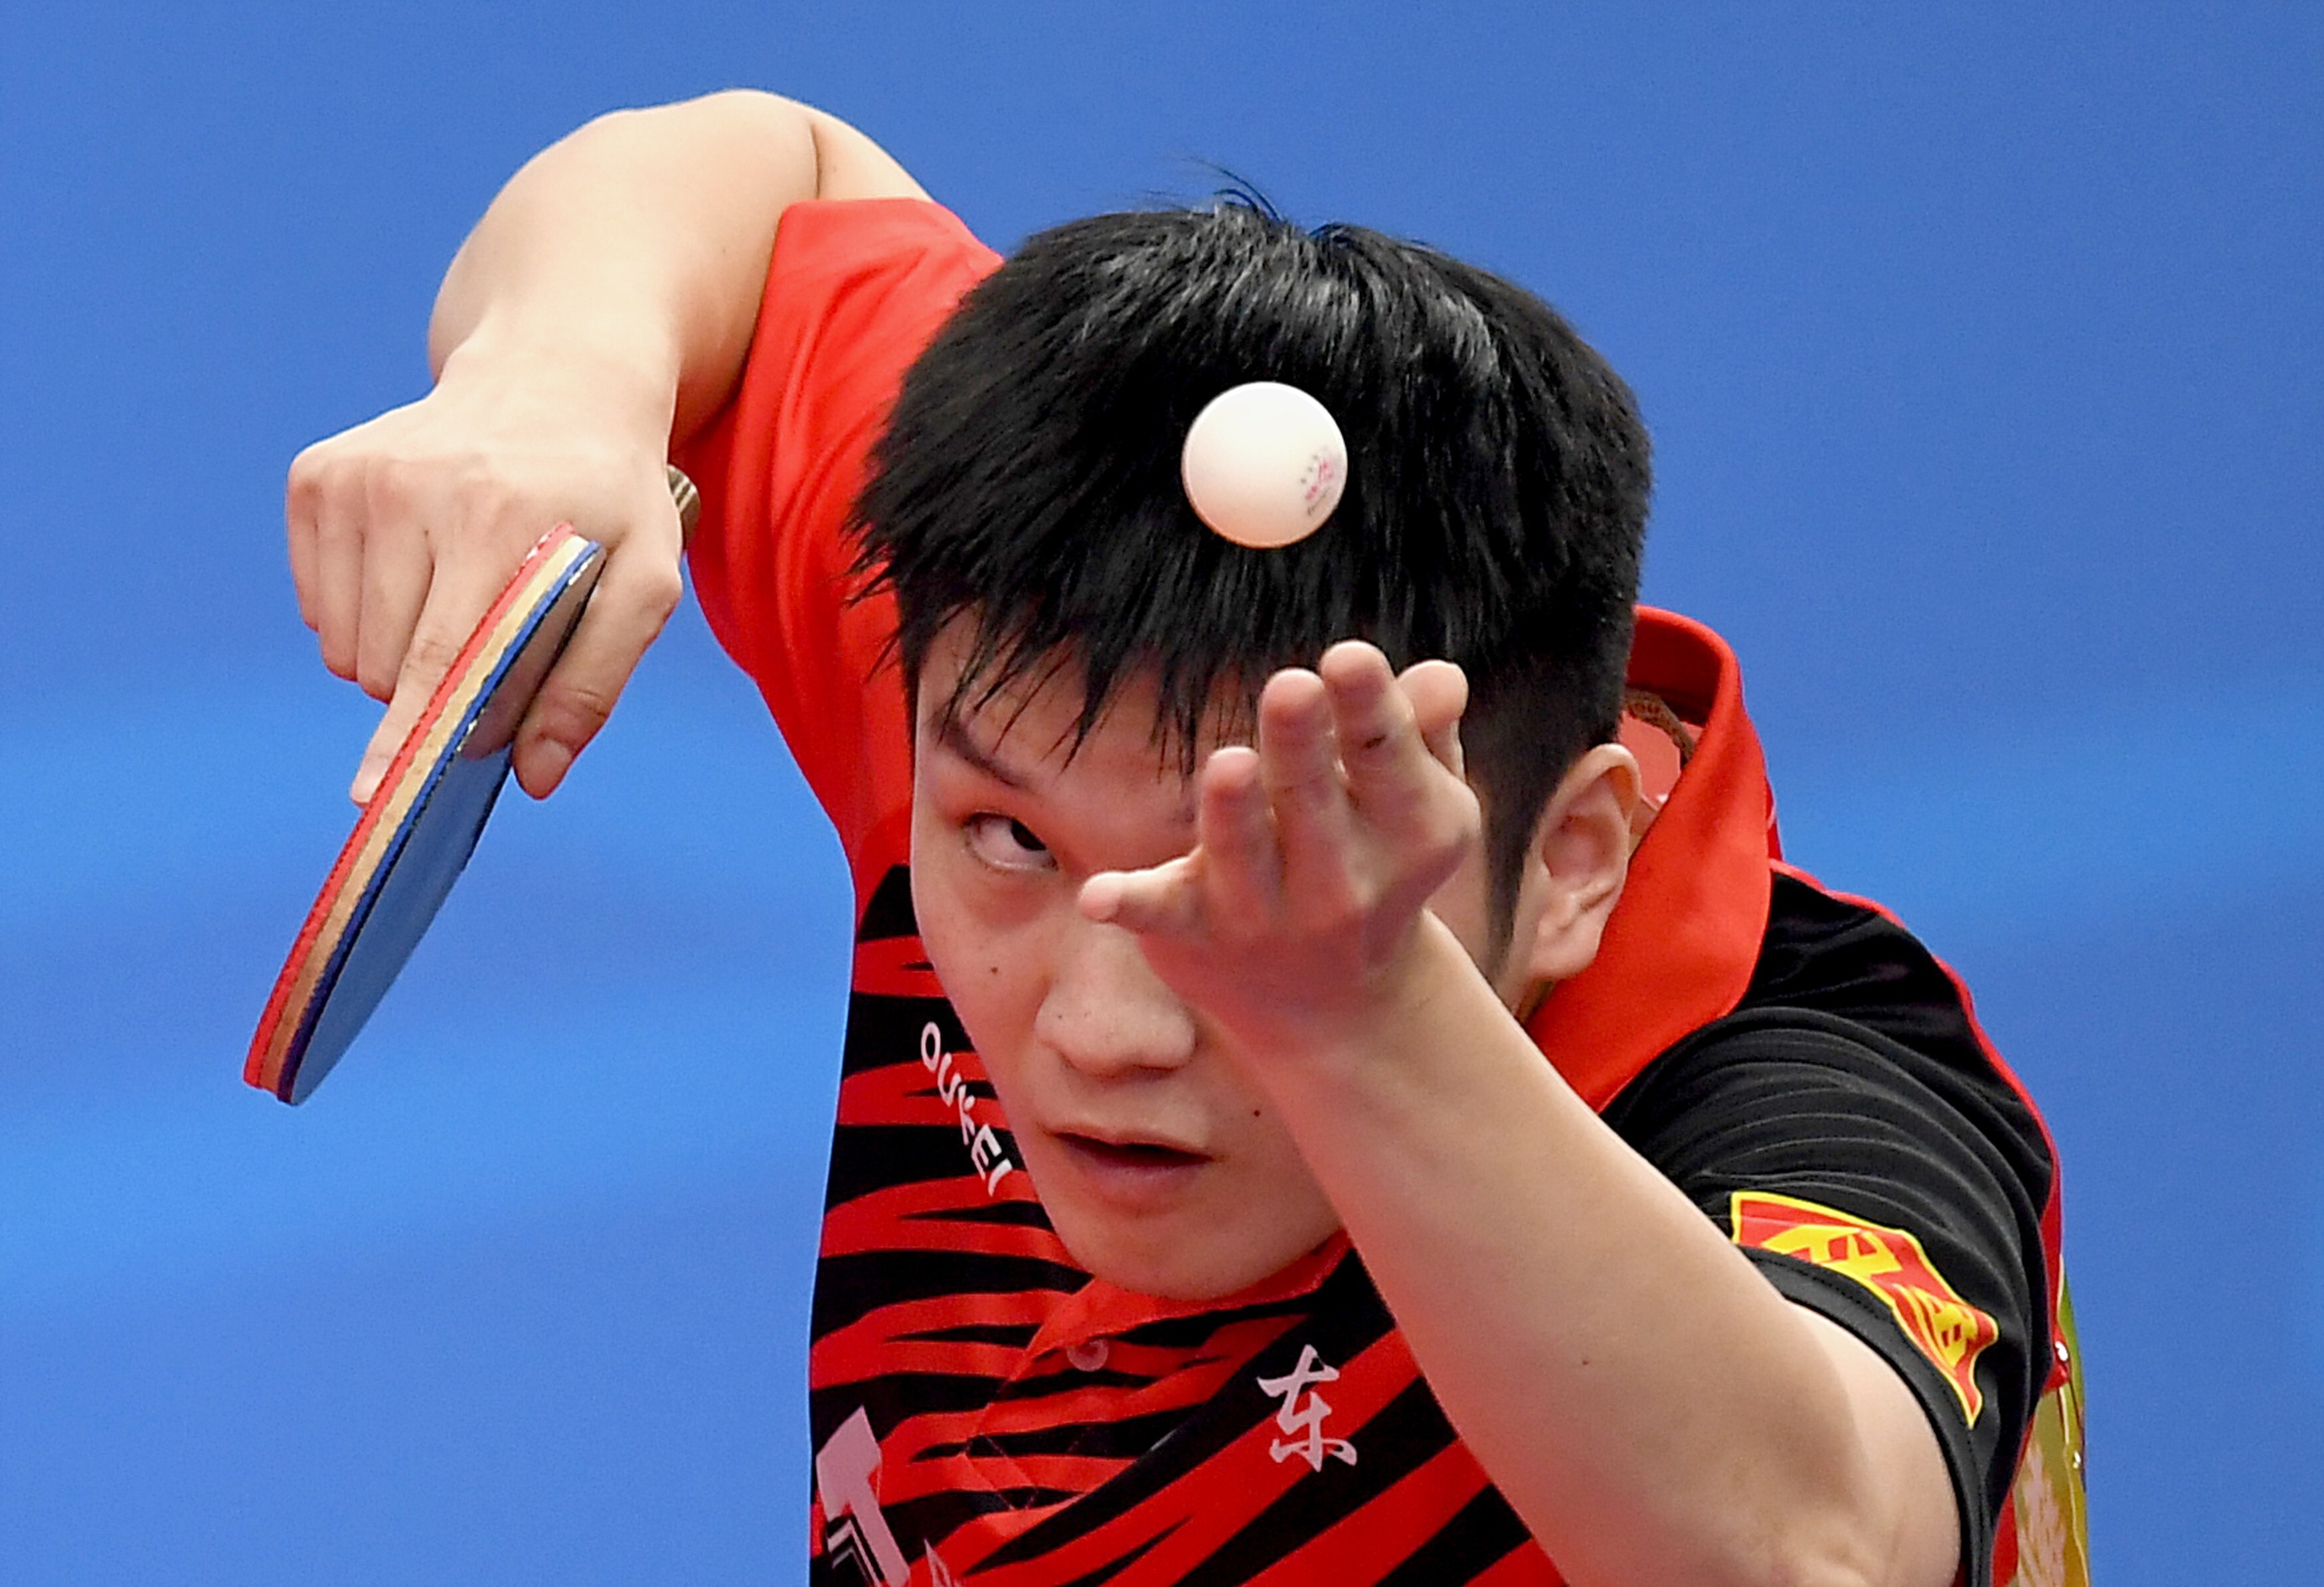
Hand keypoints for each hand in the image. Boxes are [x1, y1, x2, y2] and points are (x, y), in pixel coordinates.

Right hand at [286, 345, 685, 801]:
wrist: (554, 378)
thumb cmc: (610, 496)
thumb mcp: (646, 578)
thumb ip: (595, 680)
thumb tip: (534, 775)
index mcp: (502, 517)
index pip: (444, 656)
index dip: (414, 733)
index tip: (375, 795)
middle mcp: (417, 488)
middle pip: (393, 665)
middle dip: (439, 692)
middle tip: (499, 641)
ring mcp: (359, 477)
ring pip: (348, 647)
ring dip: (401, 657)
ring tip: (465, 593)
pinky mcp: (318, 476)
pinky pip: (317, 606)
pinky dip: (362, 616)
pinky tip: (420, 564)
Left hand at [1079, 642, 1478, 1063]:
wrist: (1336, 1007)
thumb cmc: (1373, 860)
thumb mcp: (1413, 805)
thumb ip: (1419, 735)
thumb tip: (1442, 677)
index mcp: (1409, 833)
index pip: (1389, 760)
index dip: (1370, 708)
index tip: (1347, 657)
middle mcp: (1342, 882)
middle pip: (1314, 799)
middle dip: (1302, 745)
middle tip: (1291, 686)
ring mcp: (1266, 913)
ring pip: (1243, 852)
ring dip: (1236, 812)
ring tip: (1232, 764)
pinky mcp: (1195, 930)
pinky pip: (1160, 913)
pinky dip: (1129, 905)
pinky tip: (1096, 897)